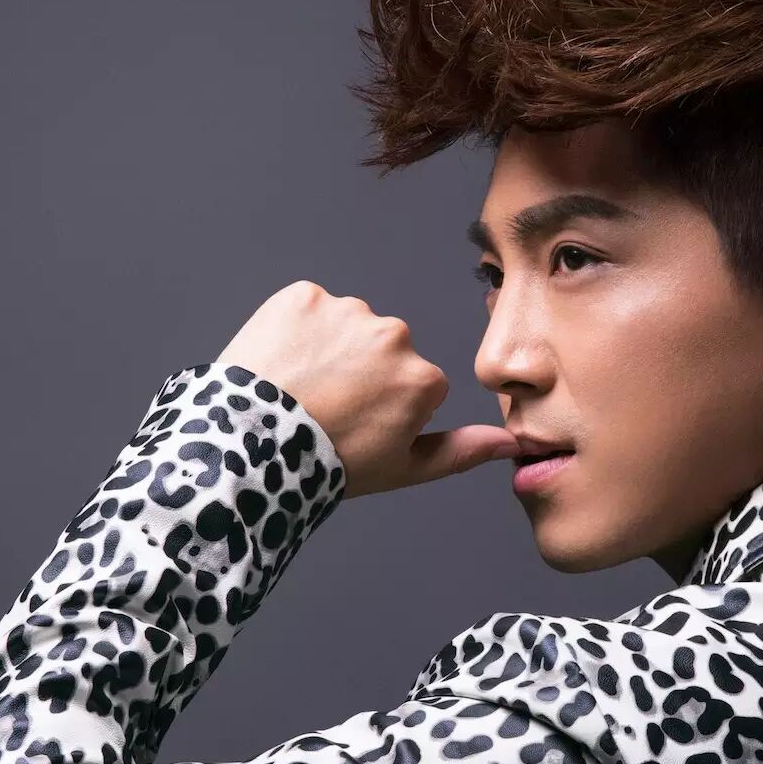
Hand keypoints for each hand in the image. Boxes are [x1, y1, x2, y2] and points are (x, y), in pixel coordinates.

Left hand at [215, 280, 520, 499]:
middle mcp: (393, 335)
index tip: (357, 426)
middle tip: (324, 408)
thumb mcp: (402, 468)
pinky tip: (281, 364)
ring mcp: (347, 311)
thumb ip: (462, 451)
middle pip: (382, 350)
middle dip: (360, 372)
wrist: (252, 445)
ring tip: (297, 388)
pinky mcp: (302, 296)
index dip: (384, 407)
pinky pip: (306, 309)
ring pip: (345, 327)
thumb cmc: (327, 464)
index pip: (414, 383)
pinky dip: (294, 331)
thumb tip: (510, 442)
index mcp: (422, 377)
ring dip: (326, 349)